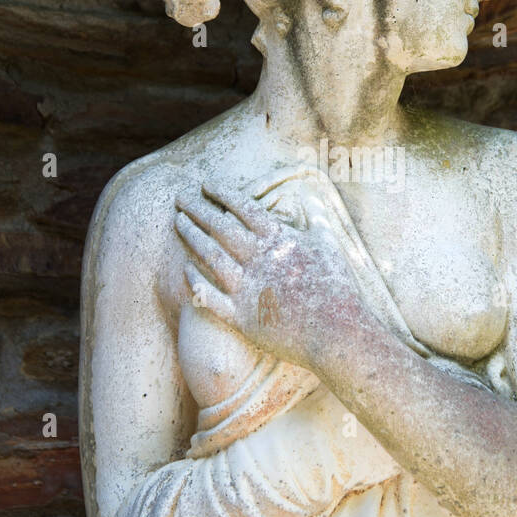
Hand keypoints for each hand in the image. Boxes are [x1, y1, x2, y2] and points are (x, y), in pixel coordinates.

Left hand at [174, 180, 366, 371]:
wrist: (336, 332)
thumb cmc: (337, 288)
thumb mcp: (329, 245)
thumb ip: (316, 218)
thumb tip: (310, 196)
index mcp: (279, 240)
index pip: (244, 208)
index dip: (223, 193)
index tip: (206, 184)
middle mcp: (258, 259)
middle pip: (220, 227)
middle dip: (198, 209)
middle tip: (180, 197)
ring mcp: (247, 288)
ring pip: (210, 256)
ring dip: (192, 236)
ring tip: (178, 222)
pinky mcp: (242, 317)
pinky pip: (210, 297)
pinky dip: (196, 282)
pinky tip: (186, 269)